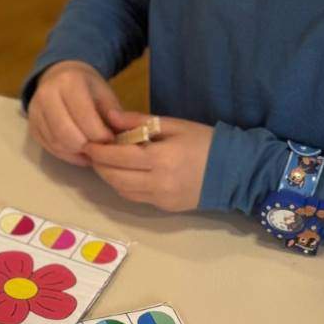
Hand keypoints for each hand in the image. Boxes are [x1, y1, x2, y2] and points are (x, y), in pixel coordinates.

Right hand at [27, 61, 121, 166]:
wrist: (60, 78)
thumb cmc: (88, 88)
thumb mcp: (105, 94)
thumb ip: (114, 115)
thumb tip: (119, 138)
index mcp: (69, 81)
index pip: (83, 116)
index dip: (99, 134)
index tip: (110, 139)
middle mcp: (47, 94)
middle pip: (66, 133)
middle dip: (86, 146)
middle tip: (100, 149)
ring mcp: (35, 111)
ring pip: (56, 143)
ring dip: (77, 153)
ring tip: (92, 152)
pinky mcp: (32, 126)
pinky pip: (49, 148)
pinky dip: (67, 155)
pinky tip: (80, 153)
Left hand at [83, 110, 212, 211]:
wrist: (236, 170)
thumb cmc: (206, 142)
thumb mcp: (175, 124)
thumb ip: (140, 121)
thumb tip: (110, 116)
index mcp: (162, 158)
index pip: (119, 156)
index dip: (99, 151)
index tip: (88, 144)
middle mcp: (158, 182)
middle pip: (115, 177)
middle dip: (99, 166)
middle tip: (92, 154)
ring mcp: (161, 198)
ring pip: (122, 191)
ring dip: (108, 178)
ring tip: (104, 163)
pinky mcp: (165, 208)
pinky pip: (135, 198)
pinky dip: (123, 186)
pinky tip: (123, 174)